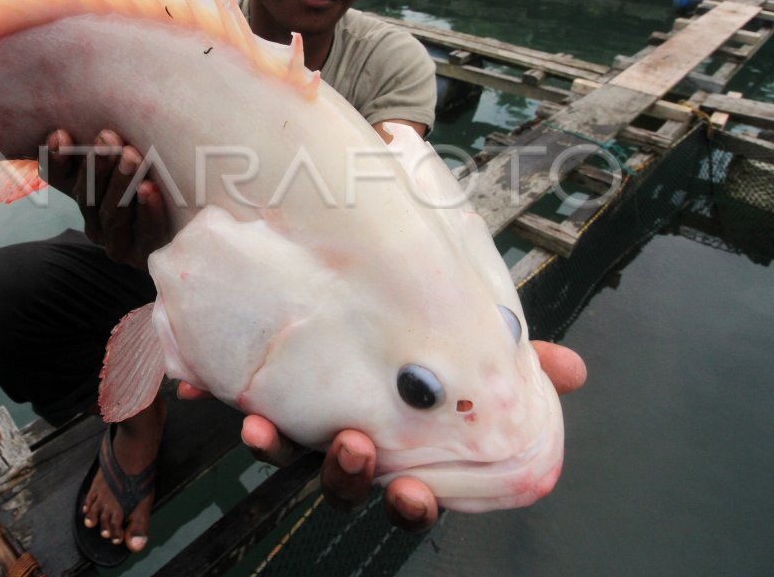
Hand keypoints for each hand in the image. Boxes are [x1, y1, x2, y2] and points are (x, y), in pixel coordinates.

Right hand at [42, 128, 168, 268]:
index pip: (61, 180)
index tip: (61, 135)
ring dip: (121, 184)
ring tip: (131, 157)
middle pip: (89, 199)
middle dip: (98, 167)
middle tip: (108, 138)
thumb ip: (97, 154)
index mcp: (84, 200)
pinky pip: (146, 233)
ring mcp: (119, 244)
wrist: (184, 230)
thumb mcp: (122, 168)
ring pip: (113, 215)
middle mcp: (96, 226)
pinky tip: (150, 189)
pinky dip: (147, 211)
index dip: (57, 159)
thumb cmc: (150, 186)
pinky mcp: (146, 255)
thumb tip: (64, 134)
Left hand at [213, 340, 586, 531]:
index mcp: (402, 437)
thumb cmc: (421, 327)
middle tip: (350, 447)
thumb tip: (574, 370)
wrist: (343, 271)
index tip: (411, 496)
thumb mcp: (473, 340)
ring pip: (285, 450)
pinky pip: (232, 396)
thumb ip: (520, 356)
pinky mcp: (259, 384)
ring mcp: (301, 414)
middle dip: (344, 472)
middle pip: (343, 478)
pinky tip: (200, 384)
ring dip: (276, 445)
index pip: (410, 486)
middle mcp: (348, 433)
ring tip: (265, 428)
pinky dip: (214, 391)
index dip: (411, 501)